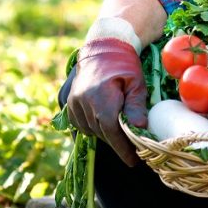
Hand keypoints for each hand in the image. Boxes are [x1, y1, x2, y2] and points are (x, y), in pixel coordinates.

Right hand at [66, 38, 147, 165]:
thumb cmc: (124, 64)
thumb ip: (136, 106)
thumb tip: (139, 128)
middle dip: (117, 142)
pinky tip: (105, 125)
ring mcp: (73, 101)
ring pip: (90, 129)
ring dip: (105, 134)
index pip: (111, 132)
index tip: (133, 161)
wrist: (104, 45)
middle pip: (101, 132)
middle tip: (133, 149)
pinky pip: (79, 123)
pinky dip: (93, 127)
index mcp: (101, 98)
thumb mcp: (136, 83)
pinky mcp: (69, 101)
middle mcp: (82, 101)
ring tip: (121, 133)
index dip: (122, 148)